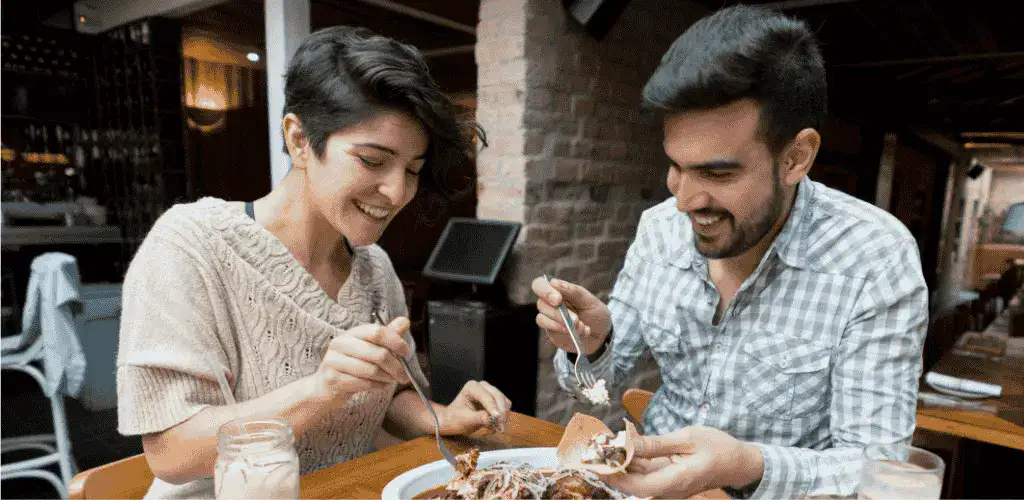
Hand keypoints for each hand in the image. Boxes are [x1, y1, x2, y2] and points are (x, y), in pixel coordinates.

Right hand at [312, 317, 411, 400]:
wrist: (326, 386)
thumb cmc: (351, 365)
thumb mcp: (369, 347)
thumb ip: (387, 335)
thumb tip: (404, 321)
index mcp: (352, 333)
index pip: (378, 332)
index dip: (396, 342)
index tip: (406, 353)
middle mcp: (340, 343)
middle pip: (379, 353)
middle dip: (396, 366)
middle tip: (404, 375)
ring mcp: (334, 361)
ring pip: (372, 371)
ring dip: (387, 378)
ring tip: (391, 380)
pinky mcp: (333, 379)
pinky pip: (363, 384)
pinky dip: (377, 386)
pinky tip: (380, 386)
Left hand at [438, 381, 510, 435]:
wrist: (454, 421)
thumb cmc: (455, 418)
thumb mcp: (465, 420)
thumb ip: (478, 418)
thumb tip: (491, 419)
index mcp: (472, 387)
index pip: (486, 396)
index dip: (492, 407)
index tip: (497, 417)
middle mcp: (483, 386)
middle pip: (498, 397)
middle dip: (500, 413)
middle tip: (500, 429)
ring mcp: (491, 392)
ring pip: (505, 402)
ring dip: (503, 417)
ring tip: (495, 429)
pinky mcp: (496, 400)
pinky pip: (505, 408)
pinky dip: (502, 418)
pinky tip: (495, 426)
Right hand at [531, 276, 610, 354]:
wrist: (601, 335)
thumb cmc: (595, 313)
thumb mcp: (589, 301)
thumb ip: (573, 291)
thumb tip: (553, 282)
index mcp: (558, 290)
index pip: (540, 284)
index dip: (545, 290)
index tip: (558, 299)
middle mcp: (550, 303)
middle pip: (541, 303)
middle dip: (559, 313)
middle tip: (575, 320)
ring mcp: (549, 318)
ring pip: (542, 318)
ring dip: (562, 323)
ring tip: (581, 327)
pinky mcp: (551, 331)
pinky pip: (548, 328)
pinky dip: (562, 330)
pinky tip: (577, 332)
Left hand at [604, 427, 763, 498]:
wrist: (738, 463)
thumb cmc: (717, 448)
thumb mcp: (686, 438)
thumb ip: (655, 444)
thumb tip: (627, 444)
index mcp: (675, 482)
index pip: (635, 486)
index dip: (613, 474)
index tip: (596, 459)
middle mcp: (668, 491)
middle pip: (632, 485)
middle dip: (612, 467)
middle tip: (597, 447)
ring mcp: (667, 488)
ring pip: (636, 480)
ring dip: (621, 464)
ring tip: (607, 443)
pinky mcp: (666, 482)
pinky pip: (644, 475)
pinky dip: (632, 462)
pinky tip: (626, 445)